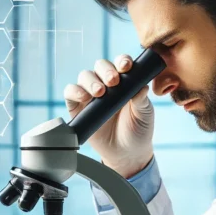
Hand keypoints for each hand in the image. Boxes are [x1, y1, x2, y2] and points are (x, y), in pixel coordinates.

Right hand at [64, 55, 154, 178]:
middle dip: (106, 70)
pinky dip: (74, 91)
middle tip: (113, 82)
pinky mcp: (77, 107)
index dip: (122, 61)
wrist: (126, 153)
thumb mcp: (145, 114)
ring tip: (100, 93)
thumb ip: (142, 99)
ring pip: (85, 76)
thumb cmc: (138, 130)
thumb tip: (141, 86)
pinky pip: (70, 92)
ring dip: (91, 81)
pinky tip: (83, 97)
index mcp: (125, 81)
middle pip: (101, 66)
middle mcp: (106, 84)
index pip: (121, 63)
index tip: (126, 67)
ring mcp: (90, 94)